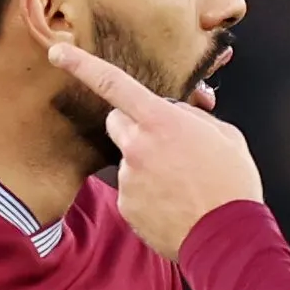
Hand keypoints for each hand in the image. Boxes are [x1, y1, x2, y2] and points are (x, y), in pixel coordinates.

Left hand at [48, 43, 263, 259]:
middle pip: (116, 121)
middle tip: (166, 142)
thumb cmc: (231, 183)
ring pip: (128, 157)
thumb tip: (178, 112)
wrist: (226, 237)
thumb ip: (193, 117)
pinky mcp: (124, 204)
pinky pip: (130, 187)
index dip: (82, 65)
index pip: (114, 84)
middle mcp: (136, 146)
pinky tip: (172, 201)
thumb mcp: (225, 135)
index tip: (57, 52)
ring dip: (146, 162)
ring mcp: (127, 177)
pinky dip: (147, 190)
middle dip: (134, 124)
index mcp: (161, 122)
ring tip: (181, 181)